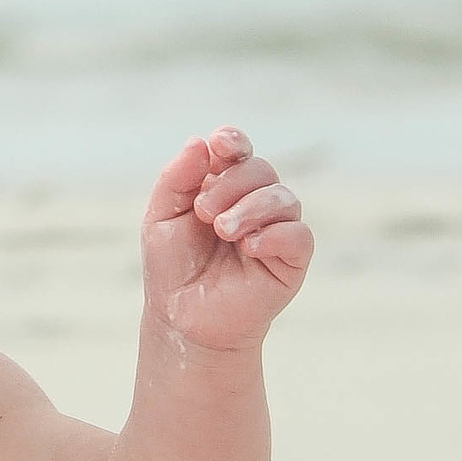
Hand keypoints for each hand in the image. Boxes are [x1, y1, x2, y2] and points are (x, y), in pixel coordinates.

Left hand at [142, 127, 312, 351]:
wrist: (183, 319)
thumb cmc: (173, 267)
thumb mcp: (162, 217)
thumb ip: (177, 178)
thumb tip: (201, 141)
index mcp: (223, 187)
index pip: (238, 151)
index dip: (234, 141)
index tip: (222, 144)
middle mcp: (254, 203)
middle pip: (260, 169)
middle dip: (231, 184)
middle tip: (204, 214)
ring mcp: (275, 230)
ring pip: (283, 197)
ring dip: (250, 207)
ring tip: (222, 230)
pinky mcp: (291, 261)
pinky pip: (299, 235)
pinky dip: (275, 234)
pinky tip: (248, 247)